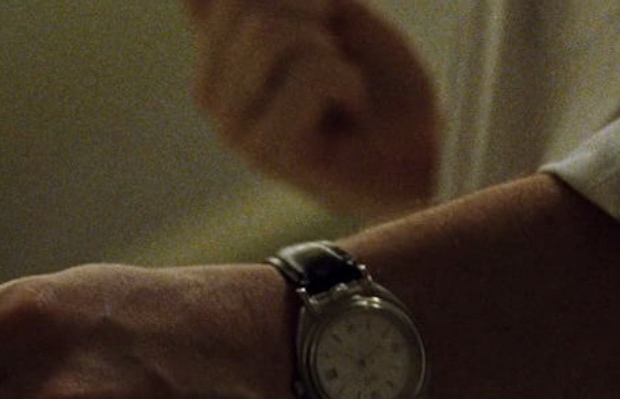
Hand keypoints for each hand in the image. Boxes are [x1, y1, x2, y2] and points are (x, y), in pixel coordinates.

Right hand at [185, 0, 437, 217]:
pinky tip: (350, 114)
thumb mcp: (330, 17)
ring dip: (329, 51)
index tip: (322, 17)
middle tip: (335, 55)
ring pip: (272, 37)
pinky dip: (350, 83)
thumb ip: (273, 0)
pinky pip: (311, 74)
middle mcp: (209, 94)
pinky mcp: (262, 153)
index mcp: (215, 58)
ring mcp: (229, 127)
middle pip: (245, 9)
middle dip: (311, 14)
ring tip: (341, 87)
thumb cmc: (378, 82)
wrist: (417, 155)